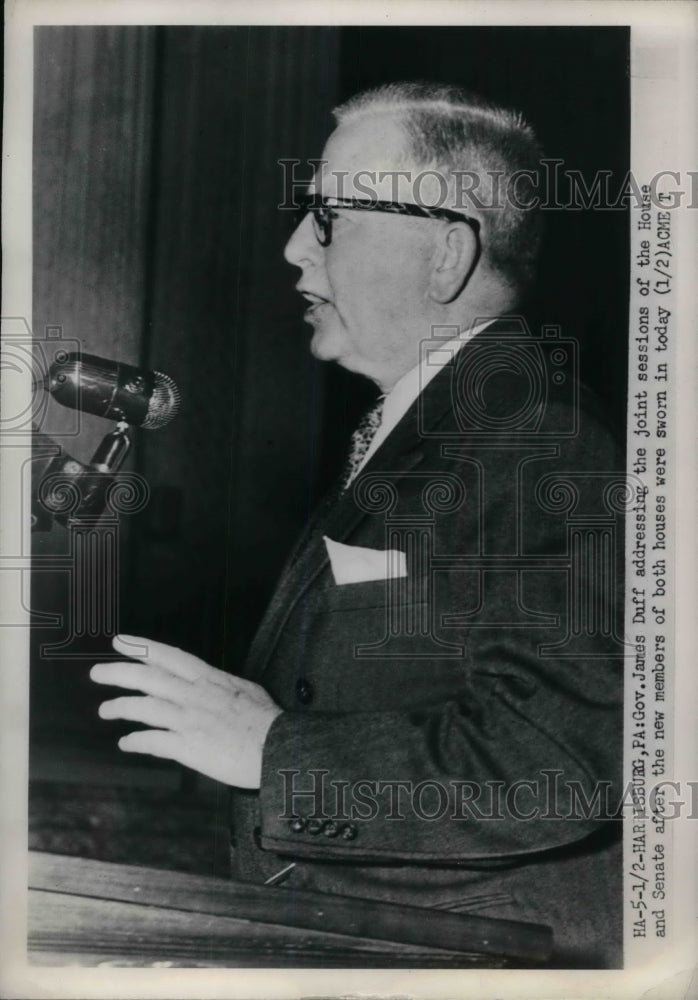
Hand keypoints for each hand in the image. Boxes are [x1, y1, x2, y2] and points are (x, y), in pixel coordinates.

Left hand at [90, 634, 282, 787]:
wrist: (278, 748)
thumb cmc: (267, 722)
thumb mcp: (245, 690)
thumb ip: (222, 684)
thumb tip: (212, 682)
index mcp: (209, 679)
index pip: (168, 656)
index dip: (141, 647)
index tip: (120, 641)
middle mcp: (195, 695)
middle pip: (148, 678)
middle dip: (118, 672)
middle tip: (97, 673)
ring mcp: (190, 720)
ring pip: (144, 708)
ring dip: (120, 707)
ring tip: (106, 710)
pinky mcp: (189, 747)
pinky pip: (153, 741)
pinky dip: (136, 741)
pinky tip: (126, 743)